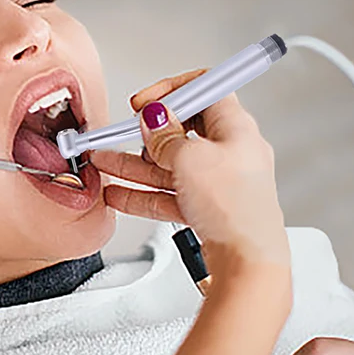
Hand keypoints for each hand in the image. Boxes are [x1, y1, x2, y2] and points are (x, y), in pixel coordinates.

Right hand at [99, 69, 289, 277]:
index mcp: (236, 128)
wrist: (248, 263)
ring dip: (135, 163)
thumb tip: (154, 118)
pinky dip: (143, 192)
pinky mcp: (208, 207)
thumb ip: (164, 136)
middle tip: (125, 132)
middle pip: (182, 129)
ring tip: (105, 161)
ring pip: (169, 164)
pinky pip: (169, 193)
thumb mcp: (190, 159)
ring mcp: (218, 181)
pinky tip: (119, 193)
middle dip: (147, 132)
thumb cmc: (236, 209)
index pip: (204, 90)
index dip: (171, 91)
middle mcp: (230, 151)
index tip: (146, 102)